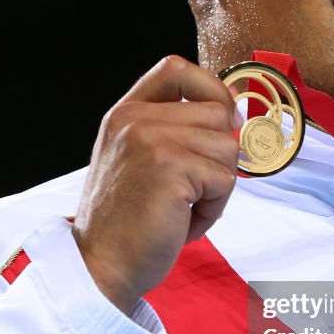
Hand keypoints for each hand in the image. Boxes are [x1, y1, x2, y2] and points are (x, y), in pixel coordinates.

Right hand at [72, 56, 240, 314]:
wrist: (99, 264)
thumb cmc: (126, 220)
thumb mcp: (138, 159)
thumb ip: (174, 130)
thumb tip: (233, 110)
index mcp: (127, 111)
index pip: (178, 68)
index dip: (211, 89)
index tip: (221, 122)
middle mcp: (136, 118)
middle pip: (219, 113)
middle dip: (220, 157)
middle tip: (192, 190)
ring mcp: (152, 140)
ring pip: (228, 148)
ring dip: (217, 187)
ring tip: (183, 208)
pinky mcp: (171, 168)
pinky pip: (225, 180)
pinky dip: (213, 209)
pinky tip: (182, 222)